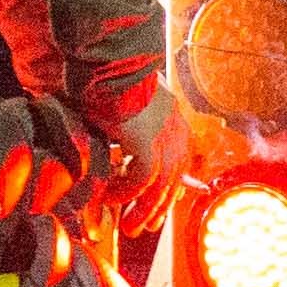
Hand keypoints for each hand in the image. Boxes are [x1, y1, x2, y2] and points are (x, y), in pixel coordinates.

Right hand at [80, 74, 183, 228]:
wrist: (106, 58)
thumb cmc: (108, 75)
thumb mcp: (125, 102)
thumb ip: (129, 123)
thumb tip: (116, 140)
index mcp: (171, 115)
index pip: (179, 160)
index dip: (171, 187)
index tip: (164, 206)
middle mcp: (174, 127)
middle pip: (173, 178)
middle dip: (160, 206)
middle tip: (146, 227)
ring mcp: (164, 135)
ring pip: (159, 186)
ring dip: (144, 210)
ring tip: (130, 228)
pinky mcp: (148, 143)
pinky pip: (139, 180)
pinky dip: (125, 194)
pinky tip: (111, 201)